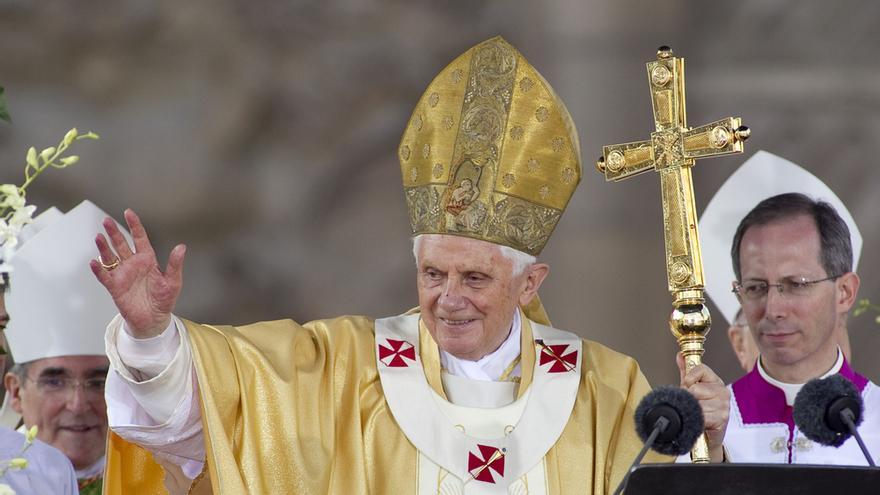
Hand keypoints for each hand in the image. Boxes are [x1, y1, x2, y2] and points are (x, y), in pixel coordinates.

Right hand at [90, 209, 185, 338]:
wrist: (154, 320)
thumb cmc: (164, 300)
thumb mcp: (173, 281)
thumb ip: (175, 264)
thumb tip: (181, 247)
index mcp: (148, 260)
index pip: (140, 238)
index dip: (134, 225)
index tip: (128, 212)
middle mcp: (133, 264)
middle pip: (121, 244)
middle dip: (114, 232)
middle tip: (107, 220)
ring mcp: (123, 274)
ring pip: (110, 257)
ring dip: (104, 248)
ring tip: (99, 237)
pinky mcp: (115, 287)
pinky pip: (104, 276)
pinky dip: (99, 269)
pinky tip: (94, 262)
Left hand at [677, 352, 729, 461]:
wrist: (707, 435)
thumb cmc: (700, 410)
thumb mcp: (691, 389)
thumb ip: (686, 372)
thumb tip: (680, 355)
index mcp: (715, 381)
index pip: (701, 369)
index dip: (689, 377)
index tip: (687, 385)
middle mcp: (723, 392)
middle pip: (695, 389)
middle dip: (688, 398)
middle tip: (691, 405)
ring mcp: (724, 406)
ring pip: (697, 403)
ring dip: (691, 411)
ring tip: (695, 414)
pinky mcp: (722, 419)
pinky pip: (701, 416)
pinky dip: (696, 420)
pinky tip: (699, 422)